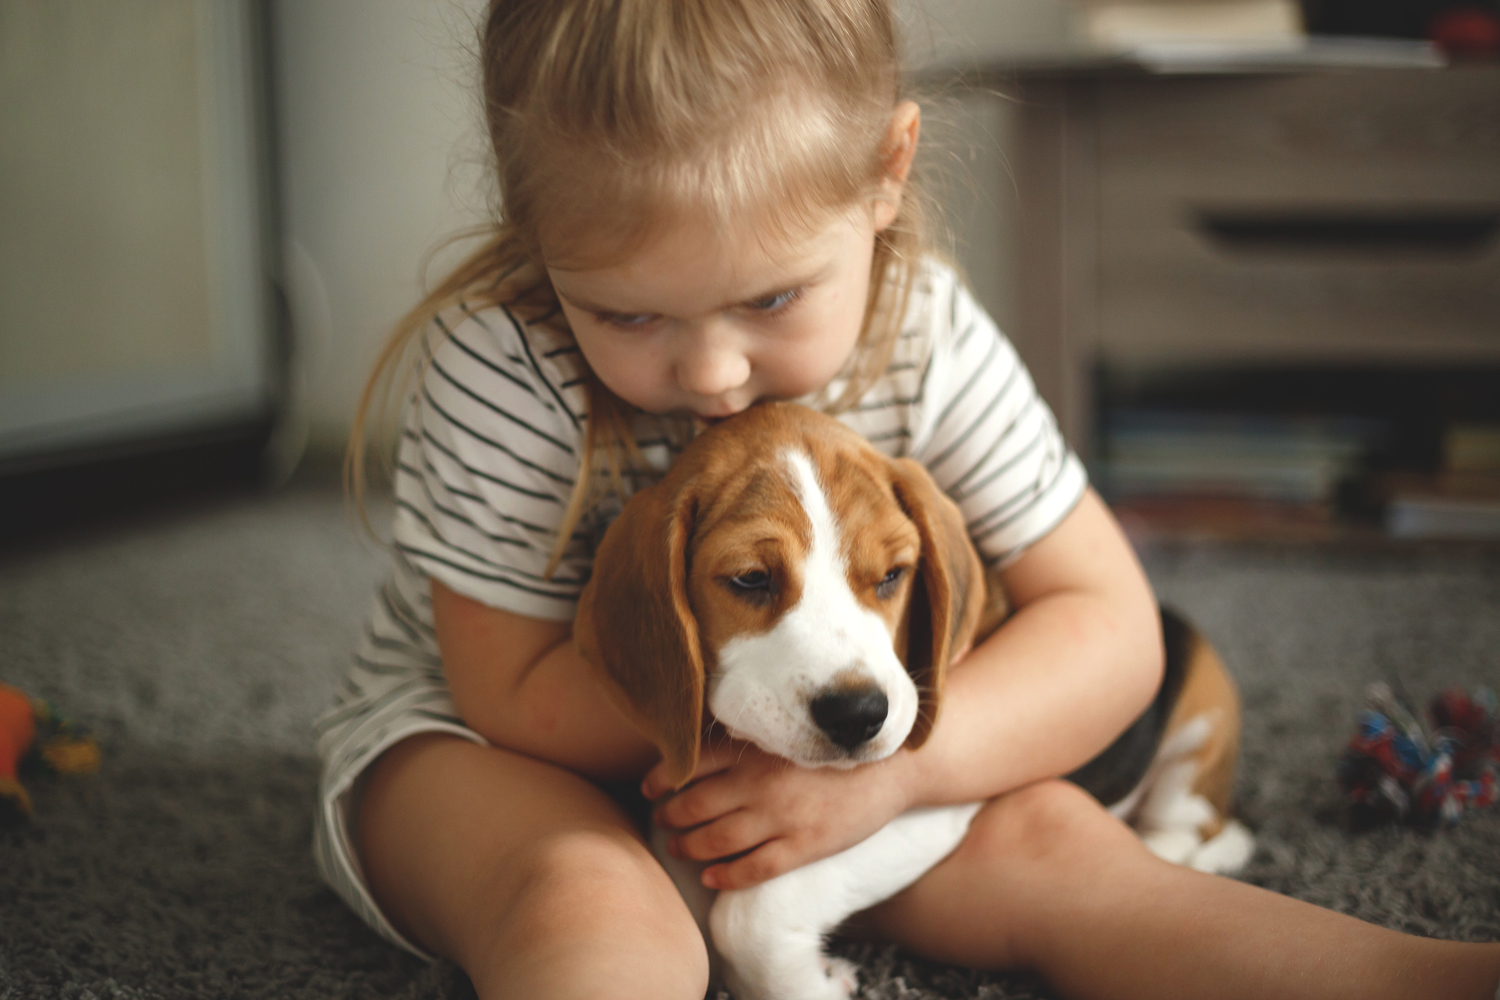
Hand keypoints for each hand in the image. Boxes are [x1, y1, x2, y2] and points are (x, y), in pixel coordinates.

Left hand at [641, 733, 916, 890]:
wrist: (895, 765)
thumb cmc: (838, 743)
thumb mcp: (789, 728)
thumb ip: (750, 737)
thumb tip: (704, 744)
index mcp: (755, 748)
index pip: (690, 764)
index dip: (661, 779)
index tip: (650, 788)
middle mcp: (760, 783)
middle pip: (694, 806)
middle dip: (669, 816)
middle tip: (661, 820)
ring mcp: (782, 817)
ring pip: (717, 840)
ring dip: (689, 847)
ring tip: (678, 848)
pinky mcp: (804, 845)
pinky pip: (754, 869)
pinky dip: (726, 876)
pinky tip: (711, 877)